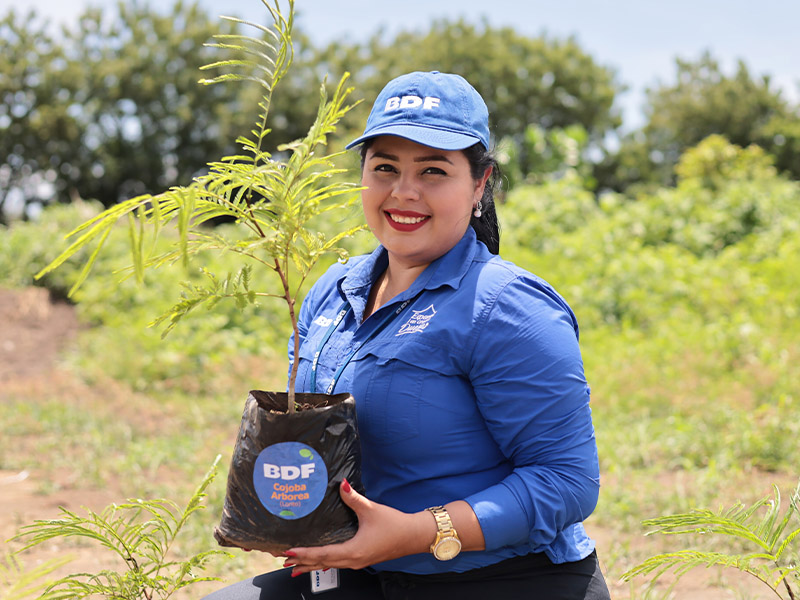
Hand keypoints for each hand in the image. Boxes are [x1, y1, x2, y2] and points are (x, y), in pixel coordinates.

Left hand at [282, 479, 431, 575]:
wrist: (414, 536)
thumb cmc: (395, 525)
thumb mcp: (371, 510)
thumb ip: (353, 498)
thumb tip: (340, 484)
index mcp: (353, 551)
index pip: (323, 554)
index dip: (304, 553)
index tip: (288, 551)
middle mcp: (353, 560)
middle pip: (322, 563)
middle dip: (302, 561)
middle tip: (283, 559)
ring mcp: (358, 562)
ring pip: (329, 565)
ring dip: (311, 564)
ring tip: (295, 565)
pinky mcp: (362, 559)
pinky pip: (338, 563)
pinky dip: (324, 562)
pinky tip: (320, 562)